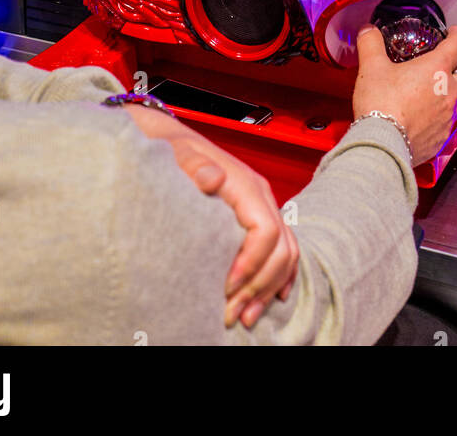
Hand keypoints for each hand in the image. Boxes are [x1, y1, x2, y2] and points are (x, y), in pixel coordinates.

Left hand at [122, 105, 297, 327]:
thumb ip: (193, 165)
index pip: (266, 231)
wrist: (170, 140)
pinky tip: (270, 298)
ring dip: (269, 288)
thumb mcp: (177, 153)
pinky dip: (279, 276)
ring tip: (244, 316)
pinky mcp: (256, 216)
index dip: (251, 264)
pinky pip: (282, 249)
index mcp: (246, 185)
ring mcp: (262, 206)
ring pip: (286, 253)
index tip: (226, 287)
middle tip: (232, 313)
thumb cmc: (171, 150)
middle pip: (281, 248)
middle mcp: (260, 196)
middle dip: (260, 285)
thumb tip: (212, 177)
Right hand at [352, 24, 456, 166]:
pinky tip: (425, 115)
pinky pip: (448, 121)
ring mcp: (447, 117)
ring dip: (452, 91)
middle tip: (446, 62)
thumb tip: (368, 31)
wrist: (382, 144)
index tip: (454, 33)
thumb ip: (371, 43)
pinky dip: (441, 114)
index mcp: (437, 69)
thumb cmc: (381, 104)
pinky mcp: (442, 137)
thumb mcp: (371, 66)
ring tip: (435, 90)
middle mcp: (448, 92)